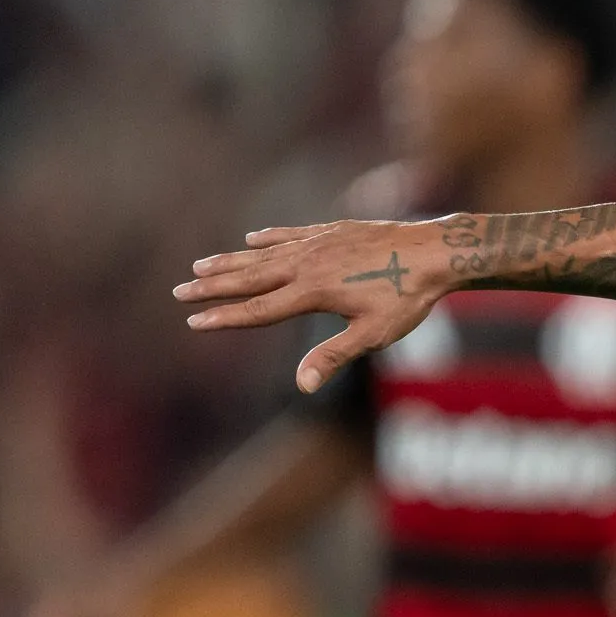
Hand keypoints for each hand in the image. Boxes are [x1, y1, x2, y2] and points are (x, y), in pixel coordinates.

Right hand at [177, 219, 453, 391]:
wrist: (437, 250)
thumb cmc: (408, 297)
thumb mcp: (373, 334)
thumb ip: (333, 357)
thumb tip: (301, 386)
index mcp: (312, 292)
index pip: (258, 309)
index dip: (224, 317)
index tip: (193, 321)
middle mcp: (307, 264)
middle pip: (250, 278)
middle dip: (213, 286)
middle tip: (179, 290)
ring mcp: (318, 244)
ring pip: (264, 254)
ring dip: (231, 261)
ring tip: (201, 265)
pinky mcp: (333, 230)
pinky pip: (291, 234)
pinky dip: (268, 238)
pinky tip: (252, 239)